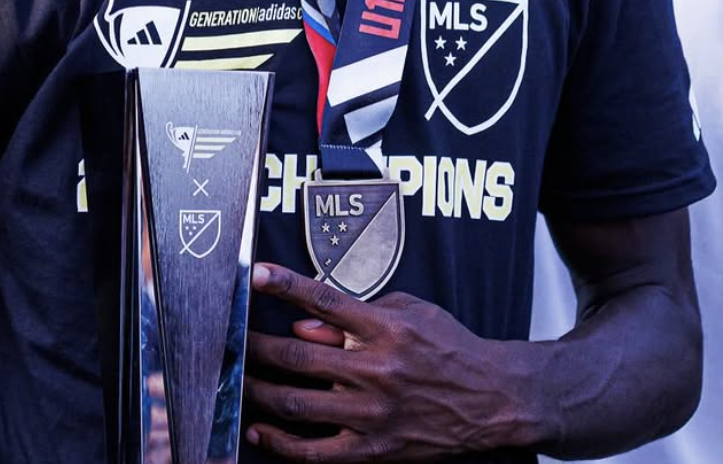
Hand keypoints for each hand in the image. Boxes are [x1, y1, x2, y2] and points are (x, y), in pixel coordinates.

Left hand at [244, 262, 532, 460]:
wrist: (490, 398)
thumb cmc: (448, 348)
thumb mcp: (410, 310)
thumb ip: (355, 314)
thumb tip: (304, 322)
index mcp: (385, 327)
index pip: (323, 299)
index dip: (285, 285)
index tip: (256, 276)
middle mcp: (375, 369)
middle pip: (298, 355)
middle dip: (256, 344)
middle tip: (232, 337)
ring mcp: (372, 413)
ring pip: (298, 403)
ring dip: (259, 390)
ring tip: (237, 378)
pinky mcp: (373, 449)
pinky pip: (315, 452)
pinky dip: (281, 442)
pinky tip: (259, 429)